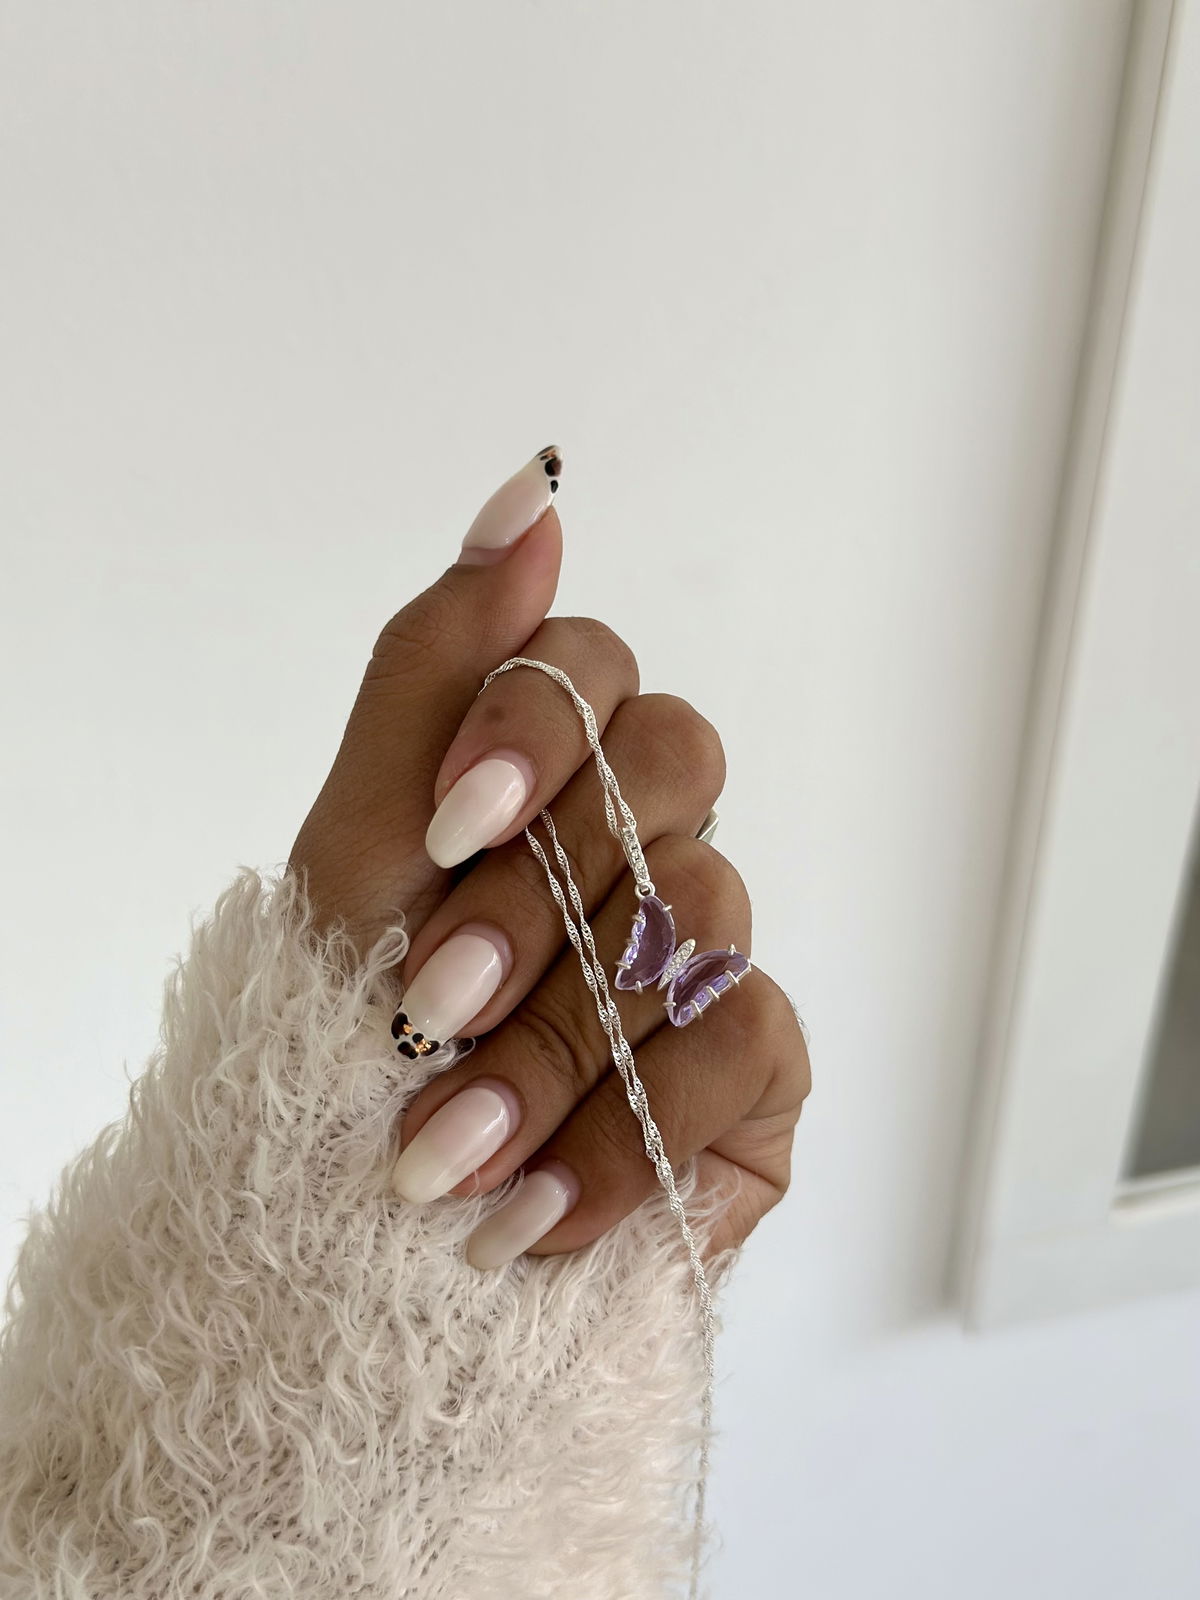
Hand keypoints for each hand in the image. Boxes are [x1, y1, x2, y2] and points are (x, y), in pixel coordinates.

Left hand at [288, 447, 809, 1269]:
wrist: (343, 1226)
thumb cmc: (340, 1022)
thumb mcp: (360, 840)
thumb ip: (438, 665)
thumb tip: (528, 495)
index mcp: (547, 766)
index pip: (594, 664)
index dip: (534, 724)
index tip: (443, 826)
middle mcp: (639, 840)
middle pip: (675, 762)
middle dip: (540, 890)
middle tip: (430, 997)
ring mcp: (705, 951)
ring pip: (702, 911)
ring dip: (557, 1037)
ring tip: (444, 1148)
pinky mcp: (755, 1069)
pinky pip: (747, 1041)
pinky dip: (628, 1127)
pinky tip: (531, 1209)